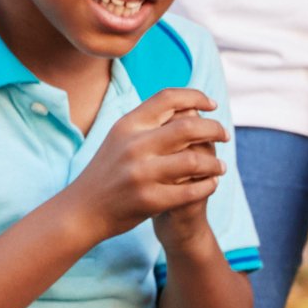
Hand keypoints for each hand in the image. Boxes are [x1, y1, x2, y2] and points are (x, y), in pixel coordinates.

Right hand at [71, 88, 227, 238]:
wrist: (83, 210)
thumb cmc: (108, 171)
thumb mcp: (120, 138)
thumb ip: (148, 122)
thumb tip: (188, 105)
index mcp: (128, 125)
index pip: (168, 98)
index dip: (196, 97)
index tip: (212, 105)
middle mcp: (134, 145)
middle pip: (189, 126)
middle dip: (215, 129)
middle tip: (225, 135)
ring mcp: (141, 173)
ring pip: (195, 161)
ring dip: (215, 163)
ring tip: (221, 166)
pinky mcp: (149, 200)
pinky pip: (191, 191)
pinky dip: (208, 186)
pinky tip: (211, 184)